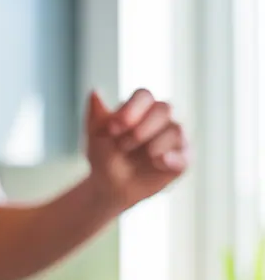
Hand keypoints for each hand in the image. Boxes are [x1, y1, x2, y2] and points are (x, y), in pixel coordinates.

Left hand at [85, 90, 189, 209]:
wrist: (109, 186)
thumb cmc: (104, 156)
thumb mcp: (95, 137)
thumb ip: (96, 115)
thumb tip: (94, 92)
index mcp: (142, 106)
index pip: (144, 95)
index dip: (131, 110)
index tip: (112, 129)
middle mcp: (162, 117)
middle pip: (165, 108)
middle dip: (142, 128)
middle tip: (122, 146)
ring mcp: (175, 137)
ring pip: (176, 130)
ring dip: (154, 144)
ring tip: (136, 158)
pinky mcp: (182, 159)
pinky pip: (184, 155)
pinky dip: (171, 158)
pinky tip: (157, 161)